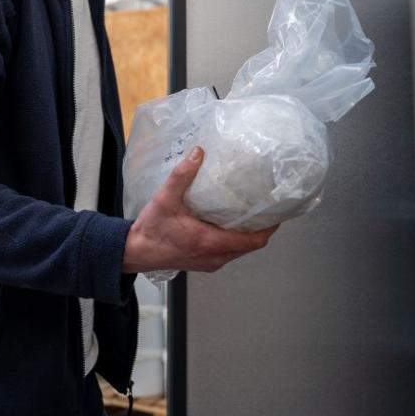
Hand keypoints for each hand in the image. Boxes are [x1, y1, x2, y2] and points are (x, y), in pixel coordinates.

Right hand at [122, 146, 279, 273]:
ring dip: (248, 235)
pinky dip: (235, 240)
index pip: (253, 241)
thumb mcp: (165, 199)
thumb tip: (199, 153)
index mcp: (210, 242)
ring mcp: (210, 262)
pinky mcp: (204, 262)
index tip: (278, 213)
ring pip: (240, 250)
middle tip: (266, 208)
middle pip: (250, 246)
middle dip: (261, 229)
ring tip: (251, 213)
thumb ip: (182, 175)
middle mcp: (214, 256)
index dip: (269, 228)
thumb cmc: (151, 230)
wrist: (136, 252)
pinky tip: (230, 224)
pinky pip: (229, 253)